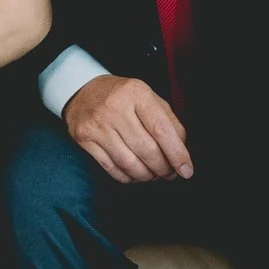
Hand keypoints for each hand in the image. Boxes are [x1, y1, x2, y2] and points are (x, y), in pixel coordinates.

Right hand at [64, 75, 190, 182]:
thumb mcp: (148, 96)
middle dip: (163, 168)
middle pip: (146, 150)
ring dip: (146, 176)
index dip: (177, 154)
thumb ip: (168, 120)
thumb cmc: (122, 96)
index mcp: (136, 93)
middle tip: (170, 173)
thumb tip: (181, 150)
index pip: (161, 130)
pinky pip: (111, 168)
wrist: (82, 91)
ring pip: (129, 164)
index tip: (186, 169)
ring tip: (153, 175)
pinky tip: (135, 174)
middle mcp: (115, 108)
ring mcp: (98, 125)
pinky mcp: (85, 139)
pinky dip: (128, 177)